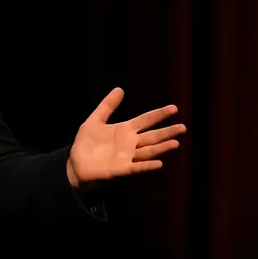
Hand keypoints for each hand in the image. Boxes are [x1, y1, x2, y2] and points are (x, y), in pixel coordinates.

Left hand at [66, 87, 186, 188]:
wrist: (74, 163)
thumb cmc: (86, 143)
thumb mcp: (94, 121)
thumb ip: (107, 106)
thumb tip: (120, 89)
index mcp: (125, 130)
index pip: (146, 120)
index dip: (159, 114)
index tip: (174, 108)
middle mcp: (130, 143)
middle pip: (152, 136)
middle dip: (167, 132)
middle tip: (183, 127)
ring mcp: (127, 157)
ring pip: (148, 151)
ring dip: (161, 148)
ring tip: (175, 143)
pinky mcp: (121, 169)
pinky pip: (136, 167)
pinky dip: (147, 166)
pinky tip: (159, 163)